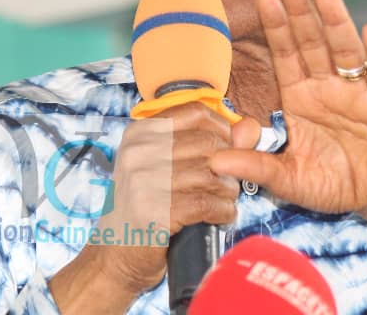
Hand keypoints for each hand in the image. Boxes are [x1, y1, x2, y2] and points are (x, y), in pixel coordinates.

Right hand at [52, 102, 240, 310]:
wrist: (115, 254)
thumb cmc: (148, 206)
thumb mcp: (171, 166)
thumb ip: (214, 143)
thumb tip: (251, 127)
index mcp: (141, 132)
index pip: (196, 113)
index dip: (222, 130)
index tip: (227, 151)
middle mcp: (138, 151)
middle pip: (209, 143)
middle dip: (229, 165)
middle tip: (226, 184)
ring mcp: (143, 181)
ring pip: (211, 174)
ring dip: (228, 191)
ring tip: (223, 200)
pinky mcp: (154, 211)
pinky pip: (206, 203)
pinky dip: (222, 211)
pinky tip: (220, 216)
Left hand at [209, 0, 366, 249]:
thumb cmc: (335, 183)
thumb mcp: (289, 179)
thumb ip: (256, 167)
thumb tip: (215, 163)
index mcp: (302, 97)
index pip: (286, 55)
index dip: (275, 27)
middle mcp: (329, 87)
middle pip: (313, 43)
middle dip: (300, 13)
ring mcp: (360, 93)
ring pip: (346, 51)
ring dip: (336, 22)